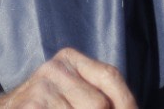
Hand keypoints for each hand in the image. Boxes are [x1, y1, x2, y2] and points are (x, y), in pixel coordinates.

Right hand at [0, 48, 137, 107]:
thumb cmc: (48, 106)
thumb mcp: (72, 93)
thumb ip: (99, 96)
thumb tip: (131, 108)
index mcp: (69, 59)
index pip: (110, 75)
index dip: (126, 101)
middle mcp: (55, 67)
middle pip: (100, 103)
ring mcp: (41, 86)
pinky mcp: (32, 105)